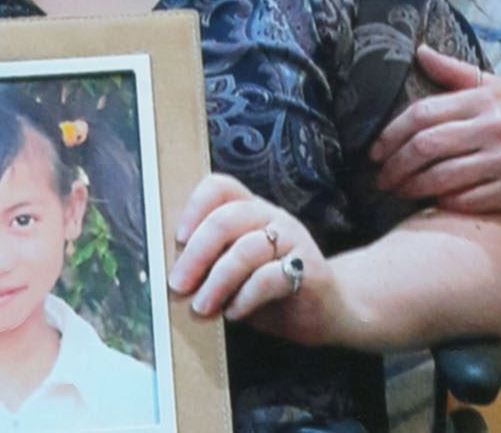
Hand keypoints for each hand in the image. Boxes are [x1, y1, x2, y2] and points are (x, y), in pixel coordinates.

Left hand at [167, 174, 342, 346]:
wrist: (328, 311)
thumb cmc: (270, 291)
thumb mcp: (235, 273)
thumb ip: (210, 265)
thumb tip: (171, 275)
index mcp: (250, 210)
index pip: (220, 187)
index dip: (194, 207)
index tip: (176, 239)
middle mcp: (272, 218)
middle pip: (227, 219)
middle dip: (196, 254)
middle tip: (178, 285)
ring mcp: (293, 241)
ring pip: (247, 249)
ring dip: (217, 281)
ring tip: (202, 307)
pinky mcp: (309, 270)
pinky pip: (270, 277)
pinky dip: (245, 297)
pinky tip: (234, 313)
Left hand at [368, 45, 500, 214]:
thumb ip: (458, 73)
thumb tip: (420, 52)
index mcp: (486, 99)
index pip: (424, 113)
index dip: (392, 133)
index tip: (376, 150)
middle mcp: (494, 127)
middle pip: (427, 145)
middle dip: (396, 163)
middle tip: (380, 176)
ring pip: (442, 176)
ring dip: (412, 186)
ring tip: (397, 190)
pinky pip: (467, 199)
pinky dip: (443, 202)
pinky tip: (430, 203)